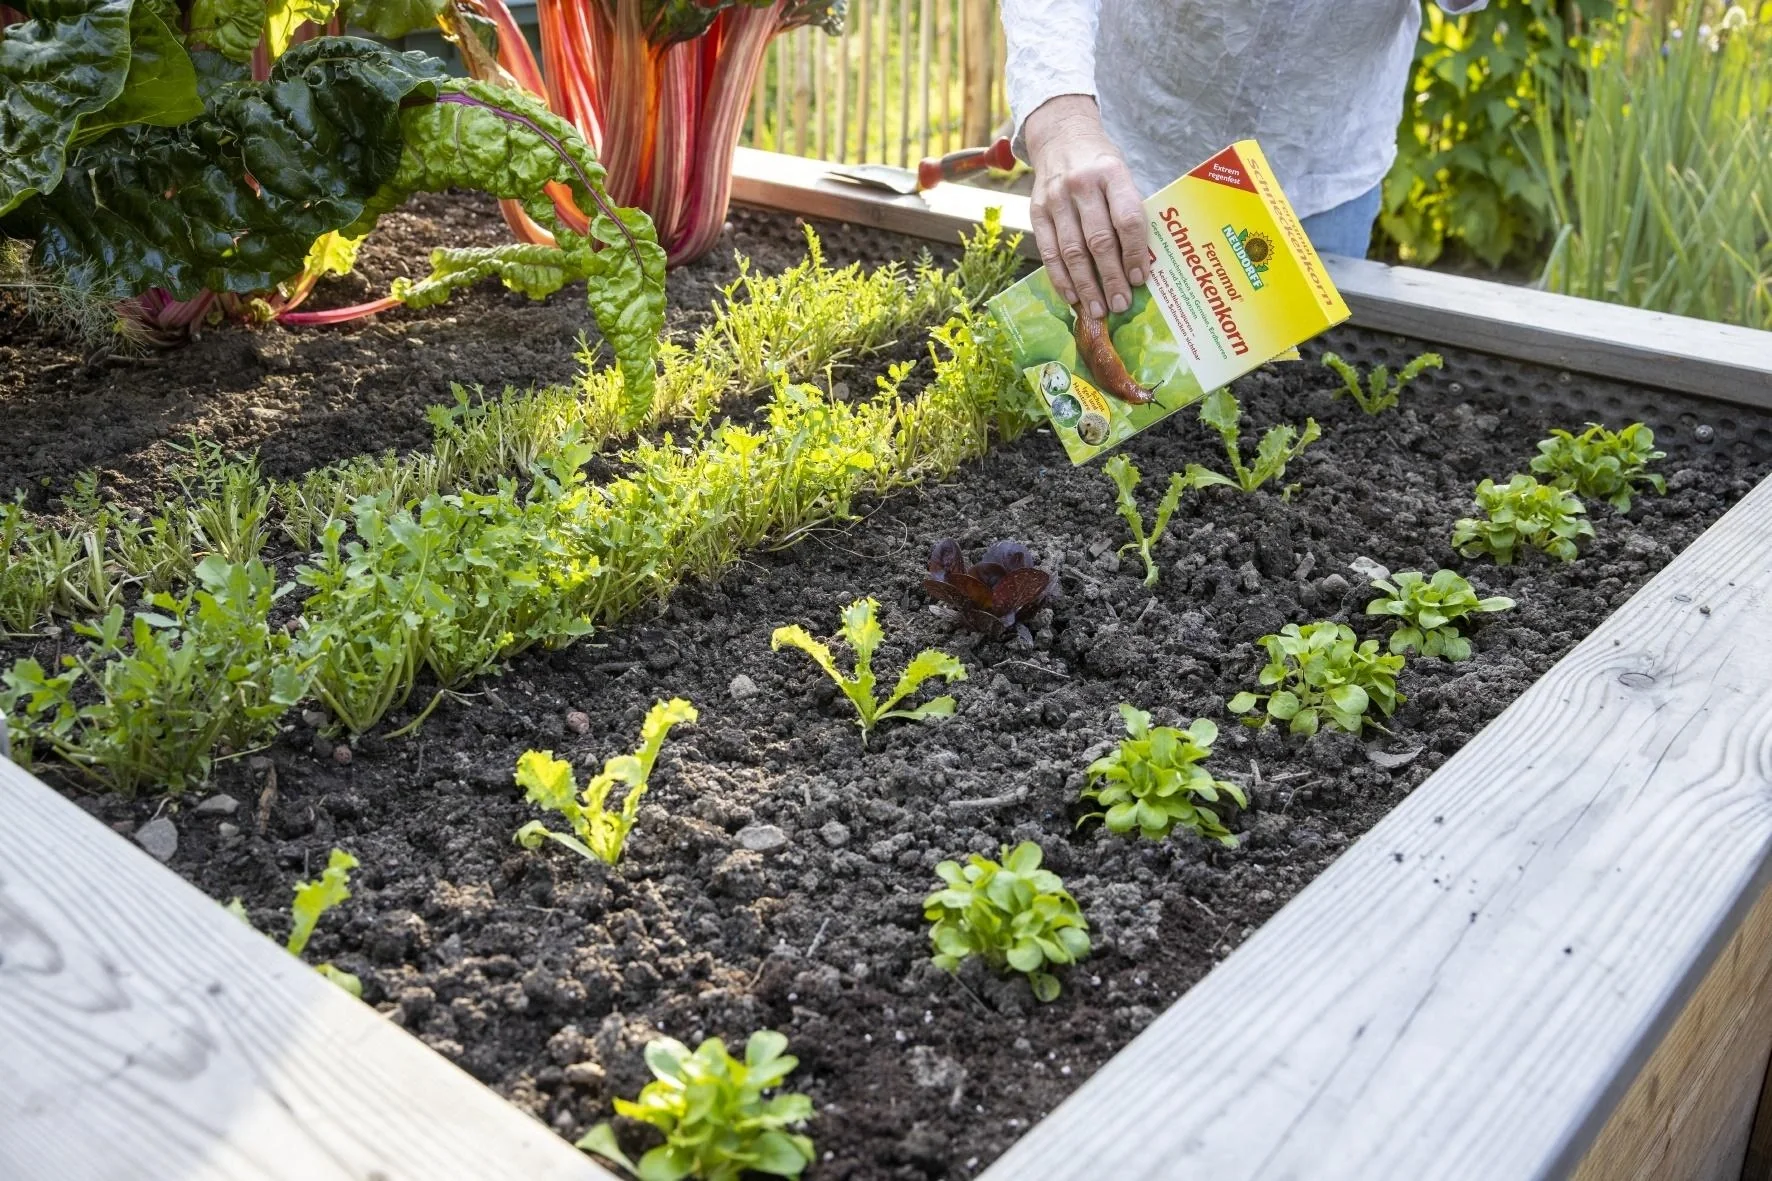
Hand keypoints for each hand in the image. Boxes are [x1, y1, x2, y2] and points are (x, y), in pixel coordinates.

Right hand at [1023, 95, 1147, 318]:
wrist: (1061, 136)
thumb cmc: (1100, 163)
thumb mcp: (1122, 174)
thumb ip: (1128, 211)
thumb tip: (1138, 265)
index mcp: (1111, 173)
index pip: (1126, 219)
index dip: (1134, 253)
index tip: (1140, 279)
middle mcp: (1081, 185)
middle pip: (1098, 240)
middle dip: (1111, 277)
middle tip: (1121, 304)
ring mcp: (1055, 199)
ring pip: (1072, 251)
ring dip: (1086, 286)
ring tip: (1098, 310)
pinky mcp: (1036, 211)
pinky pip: (1049, 252)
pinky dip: (1061, 278)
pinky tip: (1073, 297)